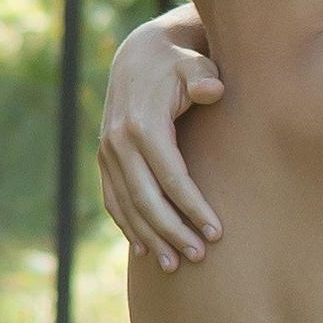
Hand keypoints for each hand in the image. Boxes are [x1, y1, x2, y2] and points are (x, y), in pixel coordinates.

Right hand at [97, 16, 224, 268]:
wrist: (140, 57)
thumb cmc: (179, 66)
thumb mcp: (193, 66)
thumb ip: (204, 78)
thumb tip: (214, 89)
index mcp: (143, 125)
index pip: (171, 177)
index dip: (193, 206)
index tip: (217, 232)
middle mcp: (119, 142)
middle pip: (147, 198)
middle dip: (173, 230)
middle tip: (200, 256)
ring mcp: (108, 153)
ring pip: (128, 205)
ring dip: (151, 236)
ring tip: (176, 265)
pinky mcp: (105, 160)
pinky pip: (114, 200)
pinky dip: (128, 226)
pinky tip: (146, 249)